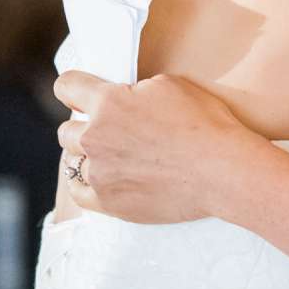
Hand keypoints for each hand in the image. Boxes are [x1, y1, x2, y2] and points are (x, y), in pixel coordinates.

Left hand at [55, 70, 250, 223]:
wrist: (223, 171)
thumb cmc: (204, 124)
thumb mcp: (169, 85)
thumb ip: (133, 90)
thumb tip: (123, 96)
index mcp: (108, 102)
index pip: (66, 86)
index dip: (73, 88)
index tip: (80, 94)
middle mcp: (96, 137)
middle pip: (65, 129)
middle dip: (83, 126)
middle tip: (107, 130)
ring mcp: (100, 173)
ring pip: (71, 161)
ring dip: (86, 156)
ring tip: (110, 156)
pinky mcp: (109, 202)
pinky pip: (77, 193)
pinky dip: (86, 184)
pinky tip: (99, 179)